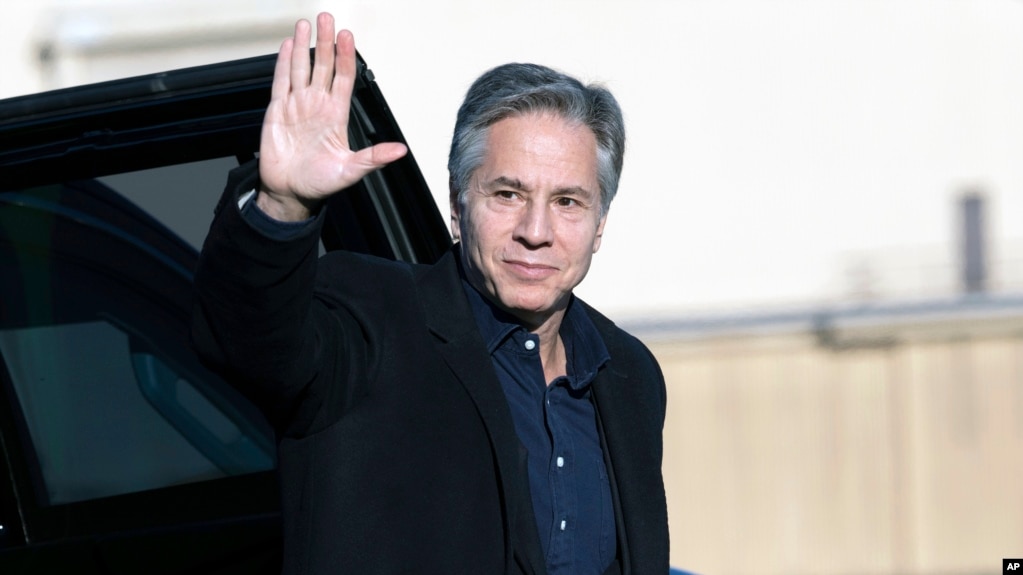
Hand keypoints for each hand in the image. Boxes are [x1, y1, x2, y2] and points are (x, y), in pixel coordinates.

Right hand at [256, 13, 407, 220]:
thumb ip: (373, 157)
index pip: (344, 78)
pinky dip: (283, 63)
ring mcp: (297, 106)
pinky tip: (286, 45)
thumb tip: (401, 151)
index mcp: (336, 115)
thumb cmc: (320, 183)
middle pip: (323, 66)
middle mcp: (317, 105)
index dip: (346, 56)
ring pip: (301, 68)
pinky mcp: (277, 111)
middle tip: (327, 17)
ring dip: (303, 46)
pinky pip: (280, 82)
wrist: (289, 193)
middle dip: (325, 41)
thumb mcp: (351, 170)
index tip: (347, 36)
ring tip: (306, 24)